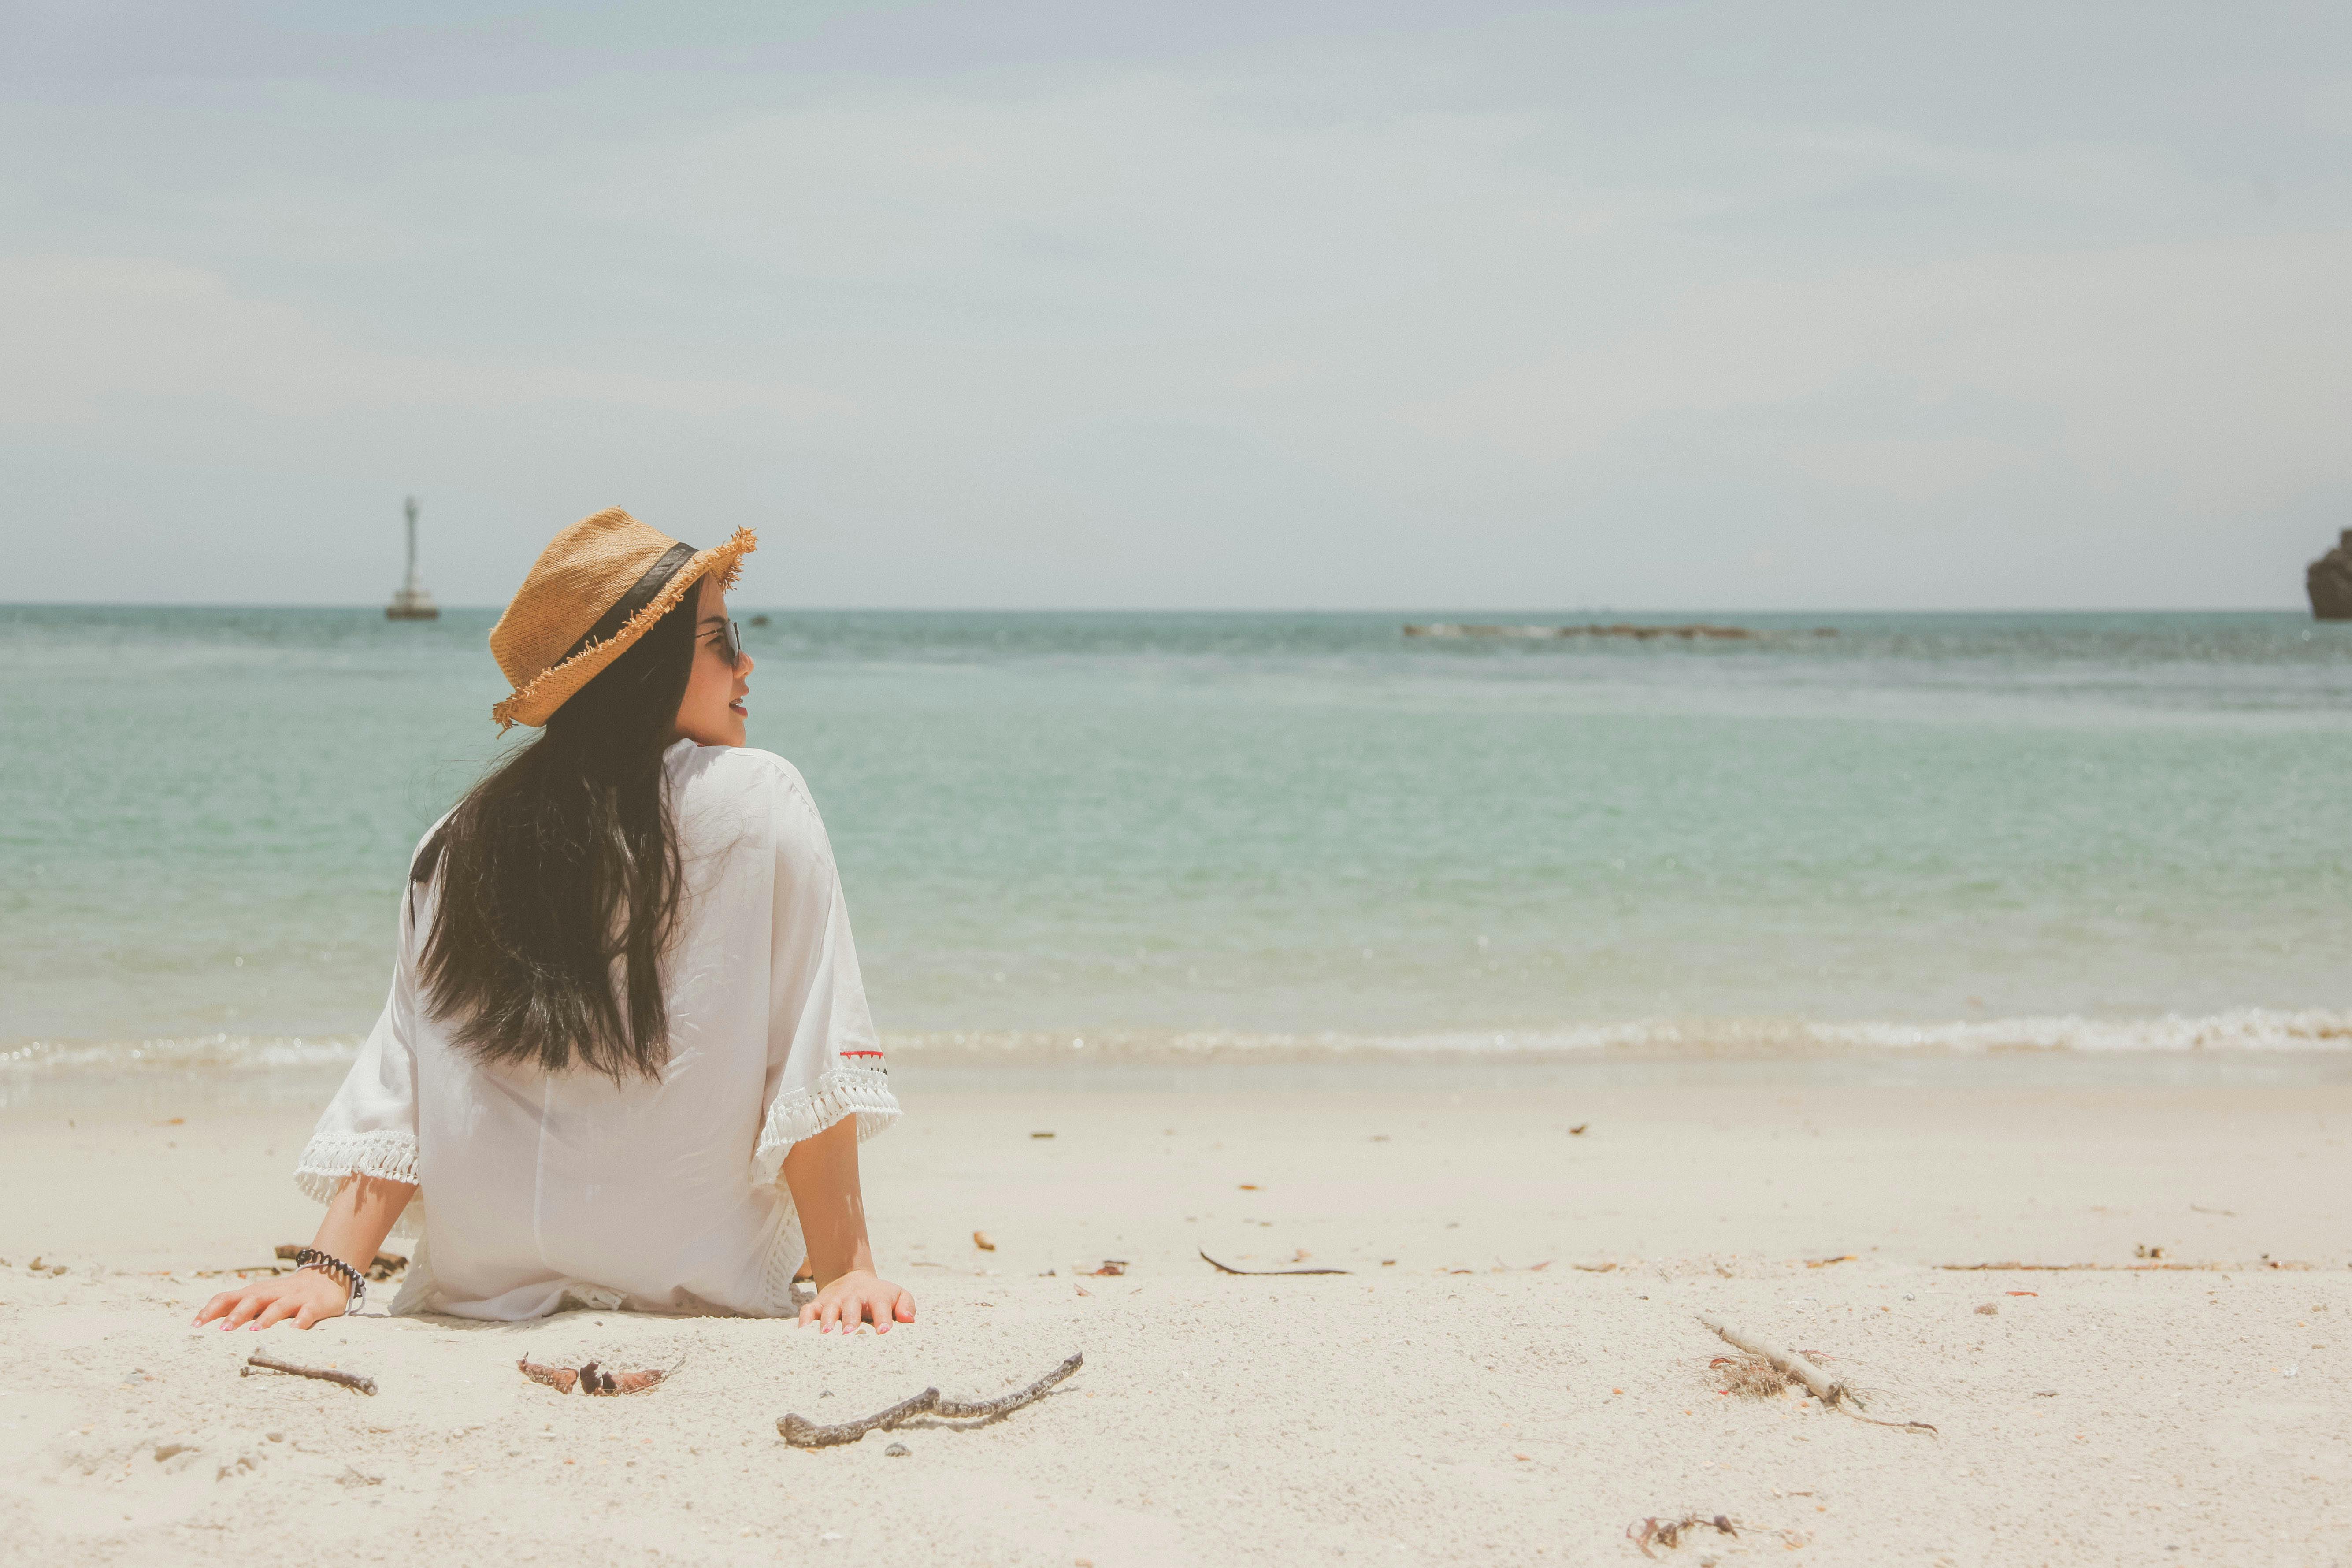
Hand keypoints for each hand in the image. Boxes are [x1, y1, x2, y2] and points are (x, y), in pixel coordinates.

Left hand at [193, 1268, 350, 1331]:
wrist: (327, 1276)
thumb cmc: (284, 1295)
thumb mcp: (261, 1298)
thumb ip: (240, 1309)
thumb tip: (207, 1326)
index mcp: (255, 1292)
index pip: (228, 1297)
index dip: (211, 1310)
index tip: (195, 1326)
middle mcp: (272, 1293)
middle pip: (252, 1300)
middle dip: (237, 1314)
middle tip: (223, 1331)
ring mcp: (295, 1297)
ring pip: (278, 1306)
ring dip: (266, 1318)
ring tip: (255, 1331)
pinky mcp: (315, 1304)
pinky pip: (308, 1312)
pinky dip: (301, 1320)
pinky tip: (295, 1330)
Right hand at [798, 1270, 913, 1333]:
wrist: (852, 1279)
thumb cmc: (879, 1296)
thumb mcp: (897, 1295)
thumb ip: (906, 1306)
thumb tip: (909, 1320)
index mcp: (875, 1295)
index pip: (880, 1305)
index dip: (883, 1317)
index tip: (884, 1331)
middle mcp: (853, 1297)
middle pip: (851, 1307)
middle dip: (851, 1320)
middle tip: (850, 1334)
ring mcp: (834, 1300)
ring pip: (829, 1309)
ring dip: (827, 1321)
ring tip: (827, 1334)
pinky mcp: (818, 1304)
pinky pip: (808, 1311)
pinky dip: (804, 1321)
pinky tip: (803, 1334)